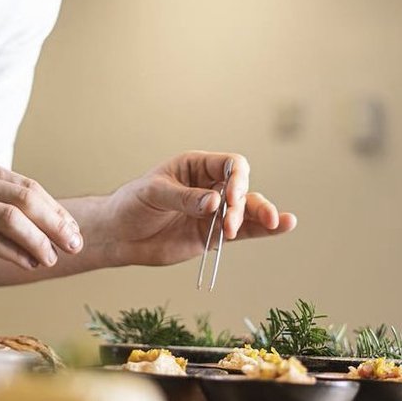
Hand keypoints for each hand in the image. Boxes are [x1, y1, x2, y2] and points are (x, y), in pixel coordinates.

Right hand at [0, 154, 82, 269]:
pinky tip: (27, 263)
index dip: (55, 210)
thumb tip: (35, 223)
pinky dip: (14, 253)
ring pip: (11, 218)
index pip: (27, 186)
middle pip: (26, 198)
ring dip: (38, 241)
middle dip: (56, 223)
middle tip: (74, 244)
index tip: (73, 230)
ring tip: (51, 258)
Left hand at [97, 151, 296, 266]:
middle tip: (228, 223)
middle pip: (242, 188)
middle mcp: (210, 186)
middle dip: (242, 204)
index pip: (230, 165)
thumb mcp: (153, 194)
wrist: (119, 235)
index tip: (230, 198)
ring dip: (260, 216)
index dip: (237, 178)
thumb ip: (184, 198)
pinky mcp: (212, 235)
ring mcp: (214, 212)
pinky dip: (262, 230)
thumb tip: (214, 203)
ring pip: (247, 210)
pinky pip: (242, 231)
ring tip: (272, 223)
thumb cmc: (131, 204)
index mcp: (196, 166)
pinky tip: (282, 226)